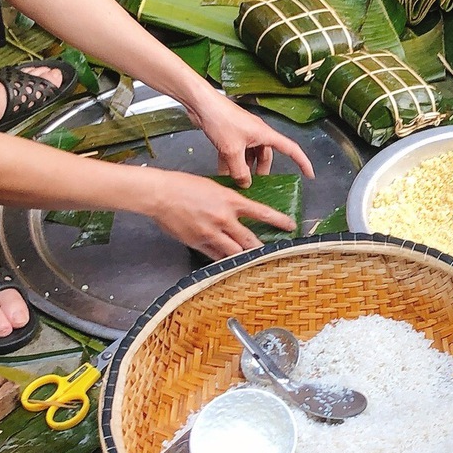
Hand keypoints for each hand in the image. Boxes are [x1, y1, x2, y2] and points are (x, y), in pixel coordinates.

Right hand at [139, 168, 293, 258]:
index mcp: (230, 200)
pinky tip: (230, 265)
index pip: (262, 212)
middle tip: (274, 255)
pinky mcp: (199, 243)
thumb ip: (227, 201)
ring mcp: (212, 233)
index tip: (290, 226)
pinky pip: (216, 257)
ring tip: (255, 265)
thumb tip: (237, 211)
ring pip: (235, 253)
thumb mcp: (213, 187)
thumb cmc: (184, 186)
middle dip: (263, 249)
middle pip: (250, 240)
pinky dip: (225, 261)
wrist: (161, 194)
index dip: (279, 221)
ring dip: (246, 259)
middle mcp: (224, 219)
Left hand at [189, 90, 315, 185]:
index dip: (302, 162)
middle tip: (255, 185)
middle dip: (261, 172)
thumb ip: (239, 171)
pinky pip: (237, 152)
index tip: (309, 174)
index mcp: (265, 134)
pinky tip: (223, 174)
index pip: (291, 149)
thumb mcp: (232, 151)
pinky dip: (232, 163)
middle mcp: (258, 134)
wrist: (201, 105)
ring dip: (244, 169)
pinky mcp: (232, 134)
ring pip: (249, 156)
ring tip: (236, 182)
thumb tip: (245, 183)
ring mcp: (244, 134)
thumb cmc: (221, 120)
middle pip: (266, 156)